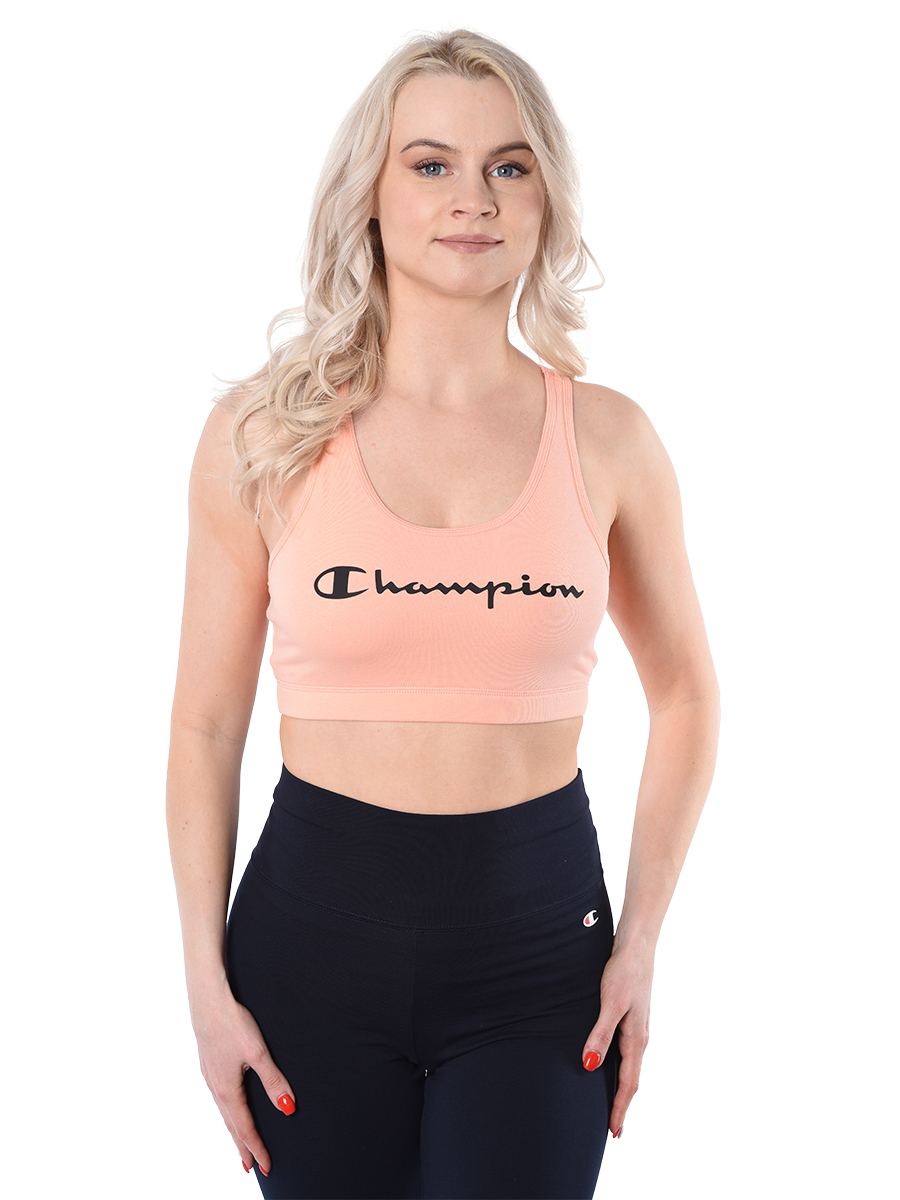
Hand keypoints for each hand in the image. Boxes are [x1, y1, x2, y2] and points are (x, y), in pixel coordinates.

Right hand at [191, 985, 294, 1175]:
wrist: (207, 998)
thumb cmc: (232, 1022)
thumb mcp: (258, 1052)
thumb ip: (273, 1081)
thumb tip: (287, 1108)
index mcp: (227, 1089)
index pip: (244, 1127)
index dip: (256, 1147)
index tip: (266, 1167)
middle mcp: (215, 1086)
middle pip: (231, 1124)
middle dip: (243, 1146)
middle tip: (252, 1167)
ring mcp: (209, 1075)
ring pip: (223, 1111)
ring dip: (233, 1130)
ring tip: (241, 1144)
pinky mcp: (208, 1062)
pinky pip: (219, 1097)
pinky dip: (226, 1111)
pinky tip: (229, 1106)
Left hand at [581, 941, 652, 1136]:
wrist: (636, 945)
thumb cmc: (624, 972)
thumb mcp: (610, 1003)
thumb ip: (600, 1034)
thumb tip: (590, 1065)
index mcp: (636, 1039)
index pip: (629, 1083)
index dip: (621, 1108)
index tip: (615, 1133)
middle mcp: (639, 1037)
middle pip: (632, 1079)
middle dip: (623, 1105)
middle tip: (613, 1129)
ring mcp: (636, 1027)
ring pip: (630, 1066)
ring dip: (622, 1088)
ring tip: (612, 1105)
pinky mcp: (630, 1017)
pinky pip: (626, 1052)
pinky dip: (620, 1068)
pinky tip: (610, 1065)